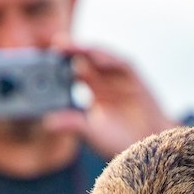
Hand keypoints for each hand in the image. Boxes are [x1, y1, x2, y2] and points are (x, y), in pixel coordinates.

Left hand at [45, 44, 177, 158]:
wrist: (150, 149)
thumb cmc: (122, 142)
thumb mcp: (91, 132)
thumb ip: (72, 123)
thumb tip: (47, 122)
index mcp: (95, 92)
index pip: (74, 73)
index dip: (60, 66)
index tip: (43, 61)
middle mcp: (107, 81)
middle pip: (85, 61)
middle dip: (70, 52)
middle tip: (54, 44)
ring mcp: (121, 79)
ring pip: (101, 59)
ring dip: (86, 51)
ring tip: (69, 46)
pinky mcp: (136, 79)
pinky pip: (121, 64)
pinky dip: (108, 59)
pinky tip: (94, 56)